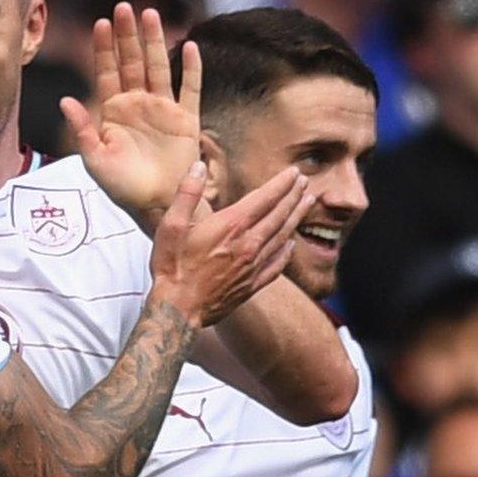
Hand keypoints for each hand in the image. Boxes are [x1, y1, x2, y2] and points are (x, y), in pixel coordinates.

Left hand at [62, 4, 201, 225]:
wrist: (155, 205)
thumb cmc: (121, 187)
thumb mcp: (94, 160)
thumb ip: (82, 129)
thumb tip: (65, 100)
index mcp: (113, 111)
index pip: (107, 72)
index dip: (103, 48)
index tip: (100, 22)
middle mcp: (137, 104)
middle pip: (132, 62)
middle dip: (128, 35)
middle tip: (125, 6)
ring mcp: (163, 109)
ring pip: (159, 67)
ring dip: (155, 41)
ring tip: (151, 14)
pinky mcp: (187, 119)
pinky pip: (190, 89)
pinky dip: (191, 69)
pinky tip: (189, 46)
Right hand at [150, 161, 310, 327]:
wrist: (178, 309)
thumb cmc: (171, 268)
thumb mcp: (170, 226)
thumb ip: (186, 193)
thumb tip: (198, 166)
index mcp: (230, 226)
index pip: (264, 198)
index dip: (281, 183)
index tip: (293, 172)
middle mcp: (248, 243)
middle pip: (279, 214)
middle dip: (294, 196)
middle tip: (305, 183)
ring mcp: (253, 265)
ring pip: (283, 236)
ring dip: (296, 217)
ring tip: (307, 203)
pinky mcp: (252, 284)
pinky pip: (278, 264)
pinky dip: (287, 252)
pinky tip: (292, 244)